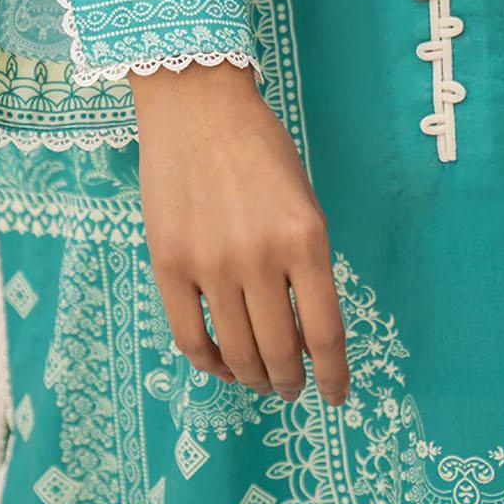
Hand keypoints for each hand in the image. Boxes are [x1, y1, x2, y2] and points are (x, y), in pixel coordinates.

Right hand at [133, 60, 348, 406]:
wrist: (198, 107)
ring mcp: (210, 264)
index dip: (333, 375)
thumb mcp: (305, 202)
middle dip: (291, 381)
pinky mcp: (168, 264)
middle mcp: (260, 257)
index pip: (325, 333)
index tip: (335, 396)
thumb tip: (305, 332)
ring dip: (253, 377)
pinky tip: (220, 363)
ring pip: (236, 352)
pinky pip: (189, 336)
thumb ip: (307, 263)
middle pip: (280, 352)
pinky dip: (209, 361)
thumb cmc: (261, 149)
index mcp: (307, 239)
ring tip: (260, 380)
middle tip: (293, 388)